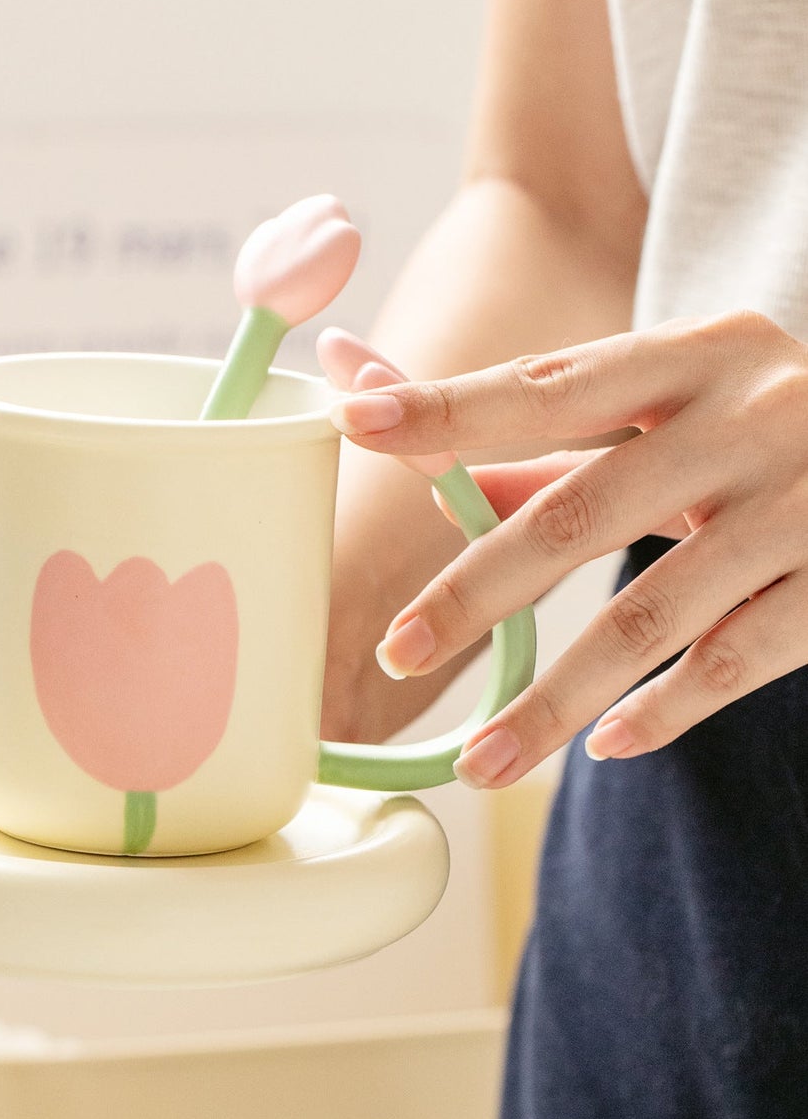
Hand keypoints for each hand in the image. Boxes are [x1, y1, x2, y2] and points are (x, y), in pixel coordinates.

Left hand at [326, 312, 807, 786]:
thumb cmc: (766, 426)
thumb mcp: (677, 407)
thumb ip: (555, 440)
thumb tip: (427, 463)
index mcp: (691, 358)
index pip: (545, 385)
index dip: (448, 406)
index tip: (356, 420)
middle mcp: (751, 416)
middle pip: (582, 512)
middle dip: (478, 591)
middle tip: (398, 650)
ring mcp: (804, 502)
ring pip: (654, 612)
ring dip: (557, 696)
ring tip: (483, 760)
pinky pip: (742, 658)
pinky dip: (669, 708)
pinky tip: (607, 746)